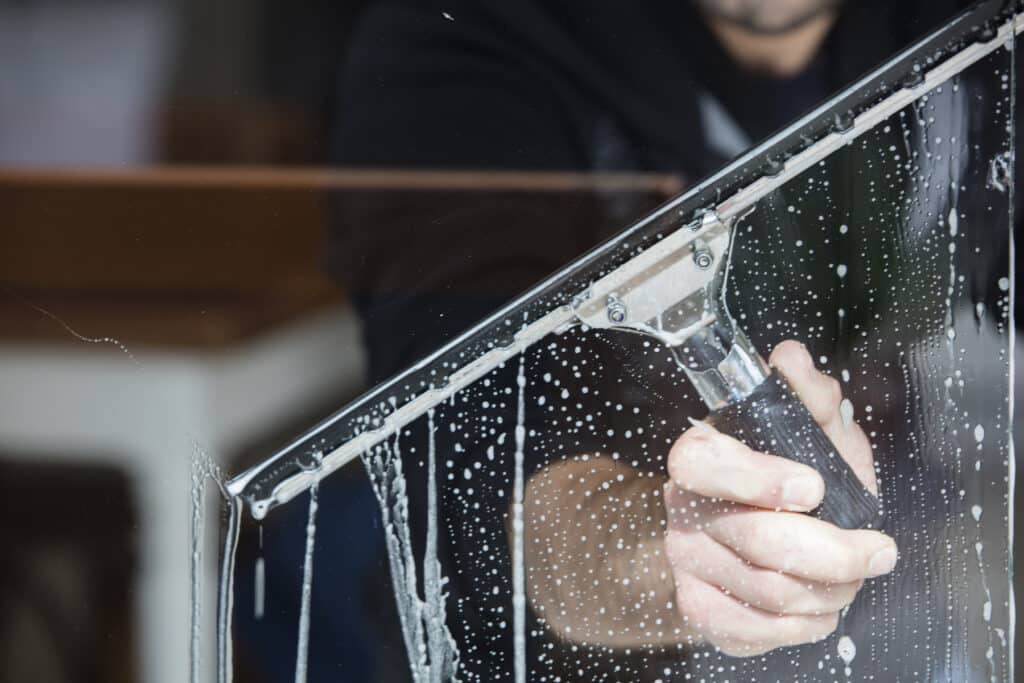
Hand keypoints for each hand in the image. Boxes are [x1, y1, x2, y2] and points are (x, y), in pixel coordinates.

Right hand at [662, 340, 896, 655]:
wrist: (756, 530)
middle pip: (756, 540)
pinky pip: (754, 630)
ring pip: (767, 591)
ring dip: (830, 591)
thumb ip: (809, 396)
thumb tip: (790, 359)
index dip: (759, 479)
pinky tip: (818, 605)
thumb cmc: (793, 475)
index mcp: (702, 456)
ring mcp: (687, 559)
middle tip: (875, 551)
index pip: (704, 464)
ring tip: (851, 577)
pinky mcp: (699, 606)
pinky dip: (802, 624)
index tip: (814, 487)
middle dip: (835, 553)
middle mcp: (684, 507)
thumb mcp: (815, 430)